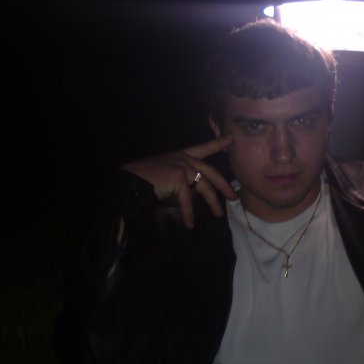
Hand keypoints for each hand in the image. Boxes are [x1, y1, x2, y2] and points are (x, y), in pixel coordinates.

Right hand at [121, 135, 236, 228]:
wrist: (129, 181)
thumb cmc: (142, 178)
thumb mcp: (165, 175)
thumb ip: (180, 181)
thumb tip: (191, 196)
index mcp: (180, 155)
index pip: (203, 148)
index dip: (217, 143)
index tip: (230, 139)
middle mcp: (183, 158)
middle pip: (211, 171)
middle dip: (224, 185)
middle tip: (234, 196)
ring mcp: (182, 166)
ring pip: (205, 187)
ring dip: (213, 203)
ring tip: (219, 214)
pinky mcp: (178, 178)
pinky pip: (187, 201)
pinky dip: (188, 214)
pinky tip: (190, 224)